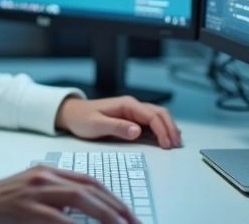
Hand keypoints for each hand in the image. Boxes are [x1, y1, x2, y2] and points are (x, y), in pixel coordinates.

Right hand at [0, 166, 138, 223]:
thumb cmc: (3, 204)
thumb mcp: (33, 193)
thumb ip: (58, 198)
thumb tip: (87, 211)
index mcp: (49, 171)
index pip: (90, 180)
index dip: (113, 196)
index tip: (129, 213)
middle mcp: (45, 177)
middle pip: (91, 188)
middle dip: (117, 207)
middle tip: (135, 223)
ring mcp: (37, 191)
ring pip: (81, 199)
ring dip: (106, 215)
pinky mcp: (28, 208)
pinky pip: (60, 219)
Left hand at [55, 95, 182, 148]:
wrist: (72, 114)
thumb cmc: (82, 118)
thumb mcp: (96, 125)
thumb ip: (117, 127)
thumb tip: (137, 131)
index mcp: (126, 105)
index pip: (152, 116)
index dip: (162, 130)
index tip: (167, 144)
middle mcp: (132, 106)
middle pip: (159, 114)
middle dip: (170, 128)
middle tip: (176, 145)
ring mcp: (133, 112)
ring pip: (158, 116)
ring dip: (168, 128)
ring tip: (175, 143)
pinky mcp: (131, 118)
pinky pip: (151, 122)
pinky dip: (161, 129)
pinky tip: (166, 138)